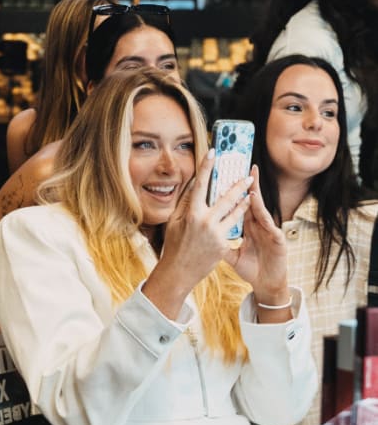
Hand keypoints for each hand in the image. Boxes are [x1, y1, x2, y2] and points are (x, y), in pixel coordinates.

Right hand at [144, 149, 251, 319]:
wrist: (178, 273)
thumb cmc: (174, 246)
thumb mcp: (174, 222)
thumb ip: (185, 202)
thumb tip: (194, 185)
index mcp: (191, 213)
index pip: (201, 184)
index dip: (207, 166)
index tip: (213, 151)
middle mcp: (205, 222)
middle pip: (226, 197)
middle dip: (239, 185)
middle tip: (248, 176)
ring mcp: (216, 234)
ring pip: (235, 213)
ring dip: (244, 201)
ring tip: (250, 193)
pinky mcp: (223, 245)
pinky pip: (232, 228)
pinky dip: (236, 220)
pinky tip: (242, 213)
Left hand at [225, 165, 288, 300]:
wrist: (267, 284)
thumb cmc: (251, 268)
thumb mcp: (231, 255)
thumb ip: (220, 243)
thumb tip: (202, 234)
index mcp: (247, 226)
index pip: (237, 205)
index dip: (230, 193)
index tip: (221, 179)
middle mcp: (258, 224)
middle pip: (249, 201)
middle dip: (243, 185)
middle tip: (238, 167)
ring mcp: (268, 230)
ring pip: (259, 209)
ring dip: (255, 194)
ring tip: (249, 179)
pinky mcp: (278, 238)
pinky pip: (269, 224)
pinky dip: (264, 213)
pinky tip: (258, 204)